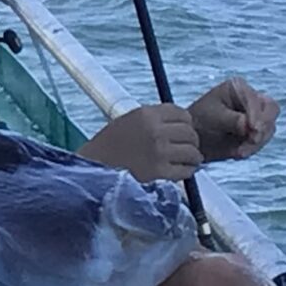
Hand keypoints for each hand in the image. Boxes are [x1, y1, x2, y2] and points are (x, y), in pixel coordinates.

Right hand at [78, 103, 202, 182]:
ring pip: (191, 152)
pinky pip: (184, 170)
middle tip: (188, 148)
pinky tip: (182, 171)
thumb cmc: (109, 144)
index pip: (182, 114)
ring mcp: (158, 152)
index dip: (186, 123)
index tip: (182, 132)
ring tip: (189, 161)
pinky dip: (187, 172)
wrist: (92, 167)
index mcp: (147, 114)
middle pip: (189, 133)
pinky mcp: (159, 172)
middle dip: (191, 141)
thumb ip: (154, 119)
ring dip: (193, 157)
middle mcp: (155, 131)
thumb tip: (183, 123)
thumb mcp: (129, 121)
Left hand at [189, 76, 279, 162]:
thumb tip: (249, 126)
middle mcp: (251, 98)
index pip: (258, 100)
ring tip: (239, 152)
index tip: (253, 130)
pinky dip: (253, 148)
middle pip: (272, 110)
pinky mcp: (256, 131)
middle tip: (252, 141)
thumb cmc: (198, 122)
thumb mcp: (213, 118)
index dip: (257, 115)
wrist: (190, 139)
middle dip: (264, 127)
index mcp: (238, 88)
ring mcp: (256, 115)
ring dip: (258, 142)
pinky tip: (238, 154)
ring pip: (269, 127)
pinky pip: (263, 140)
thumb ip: (234, 121)